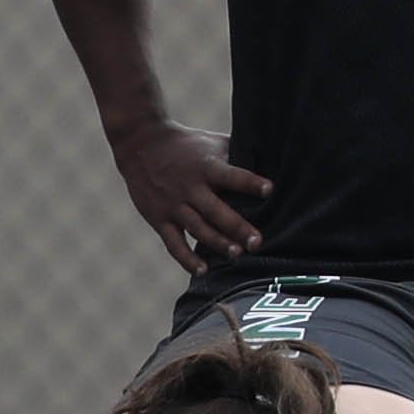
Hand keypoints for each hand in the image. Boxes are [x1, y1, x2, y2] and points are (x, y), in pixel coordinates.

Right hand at [108, 116, 267, 268]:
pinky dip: (187, 259)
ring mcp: (173, 205)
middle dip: (237, 227)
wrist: (140, 145)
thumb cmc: (186, 145)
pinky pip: (174, 243)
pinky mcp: (159, 219)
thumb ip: (237, 153)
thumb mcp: (212, 142)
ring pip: (198, 229)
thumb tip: (273, 159)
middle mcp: (190, 188)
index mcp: (206, 167)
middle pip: (216, 211)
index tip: (269, 190)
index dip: (250, 183)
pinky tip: (202, 271)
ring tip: (237, 255)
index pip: (231, 175)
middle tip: (257, 242)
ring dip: (218, 243)